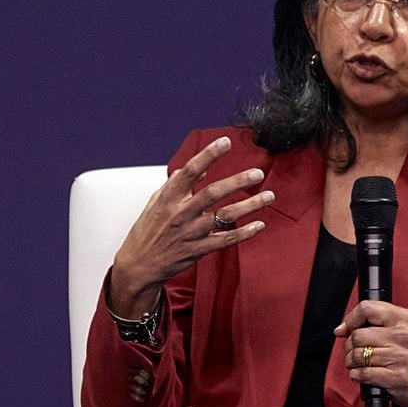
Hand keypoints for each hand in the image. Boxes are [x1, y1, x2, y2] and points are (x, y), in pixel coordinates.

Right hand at [109, 136, 271, 317]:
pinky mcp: (198, 250)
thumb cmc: (148, 230)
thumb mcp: (156, 202)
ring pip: (225, 216)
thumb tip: (202, 168)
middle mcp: (180, 213)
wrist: (139, 264)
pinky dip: (244, 233)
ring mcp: (191, 233)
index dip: (208, 155)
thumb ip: (177, 184)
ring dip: (249, 205)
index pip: (190, 171)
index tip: (225, 141)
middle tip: (257, 173)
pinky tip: (260, 225)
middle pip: (212, 193)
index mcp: (168, 198)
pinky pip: (226, 240)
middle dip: (237, 181)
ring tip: (269, 195)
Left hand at [334, 300, 407, 406]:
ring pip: (357, 355)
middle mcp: (404, 336)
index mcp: (404, 319)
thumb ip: (370, 324)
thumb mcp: (397, 331)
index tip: (347, 329)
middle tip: (356, 352)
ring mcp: (401, 357)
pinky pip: (363, 373)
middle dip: (350, 346)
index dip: (351, 319)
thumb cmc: (407, 356)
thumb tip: (340, 330)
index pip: (367, 308)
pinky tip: (362, 374)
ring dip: (351, 362)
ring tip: (359, 364)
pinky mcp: (397, 377)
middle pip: (358, 335)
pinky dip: (356, 375)